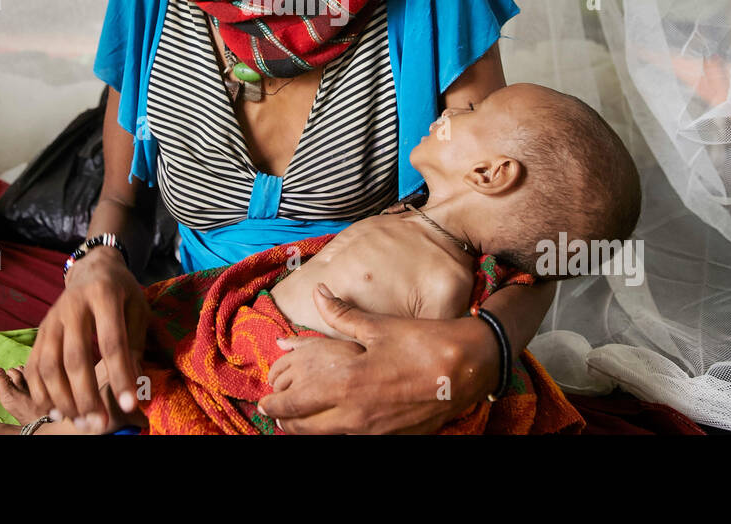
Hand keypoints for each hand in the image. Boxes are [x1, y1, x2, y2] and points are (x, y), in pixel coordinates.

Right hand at [23, 246, 148, 432]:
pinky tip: (57, 410)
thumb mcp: (137, 310)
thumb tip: (136, 387)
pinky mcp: (39, 331)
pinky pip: (34, 366)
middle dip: (87, 396)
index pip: (111, 342)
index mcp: (103, 294)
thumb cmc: (122, 292)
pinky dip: (41, 392)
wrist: (93, 269)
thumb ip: (136, 345)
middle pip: (74, 358)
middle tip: (100, 424)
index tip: (130, 405)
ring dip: (62, 399)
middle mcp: (71, 306)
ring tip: (80, 422)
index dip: (120, 375)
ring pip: (49, 365)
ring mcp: (51, 319)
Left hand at [259, 284, 497, 433]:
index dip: (275, 404)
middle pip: (306, 428)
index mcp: (347, 385)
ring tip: (300, 418)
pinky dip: (339, 431)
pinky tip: (338, 420)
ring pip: (328, 437)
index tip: (264, 402)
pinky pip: (355, 438)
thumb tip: (317, 292)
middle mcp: (356, 414)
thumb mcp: (377, 325)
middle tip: (276, 415)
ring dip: (310, 428)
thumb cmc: (421, 342)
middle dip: (287, 422)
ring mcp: (375, 430)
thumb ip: (340, 314)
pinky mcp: (393, 437)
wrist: (467, 368)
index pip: (297, 403)